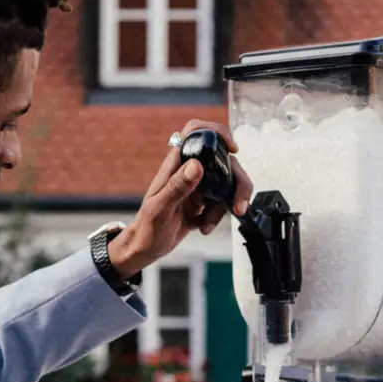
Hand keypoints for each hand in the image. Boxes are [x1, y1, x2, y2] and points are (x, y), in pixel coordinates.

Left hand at [108, 119, 255, 280]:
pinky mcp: (203, 201)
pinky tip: (203, 227)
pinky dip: (217, 217)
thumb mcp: (160, 209)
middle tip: (238, 204)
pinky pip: (221, 203)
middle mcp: (188, 171)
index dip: (216, 133)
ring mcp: (197, 186)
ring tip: (207, 223)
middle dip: (236, 183)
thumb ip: (177, 187)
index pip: (196, 133)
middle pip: (223, 162)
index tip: (232, 149)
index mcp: (175, 165)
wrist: (145, 248)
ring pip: (226, 184)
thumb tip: (196, 165)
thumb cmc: (146, 229)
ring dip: (225, 205)